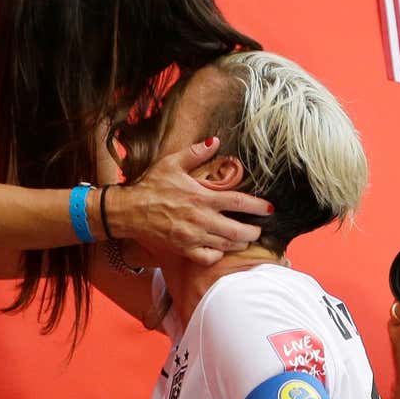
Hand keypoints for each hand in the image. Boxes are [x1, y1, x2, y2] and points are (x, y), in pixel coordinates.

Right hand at [113, 137, 271, 265]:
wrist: (128, 210)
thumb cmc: (150, 186)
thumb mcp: (171, 163)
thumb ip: (196, 153)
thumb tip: (215, 141)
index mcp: (201, 197)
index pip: (238, 202)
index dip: (258, 206)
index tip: (270, 208)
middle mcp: (200, 219)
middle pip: (238, 230)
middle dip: (253, 231)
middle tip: (258, 228)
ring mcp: (192, 236)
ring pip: (226, 245)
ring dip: (239, 242)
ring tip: (244, 238)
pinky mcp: (183, 249)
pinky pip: (208, 257)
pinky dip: (218, 254)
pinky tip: (220, 248)